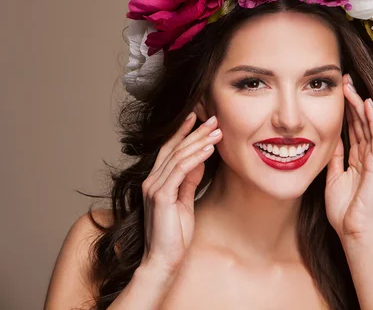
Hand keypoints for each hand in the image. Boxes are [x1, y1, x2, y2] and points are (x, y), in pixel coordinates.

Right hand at [140, 112, 221, 274]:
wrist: (163, 259)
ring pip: (178, 155)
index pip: (169, 149)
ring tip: (217, 131)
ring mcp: (154, 187)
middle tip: (214, 118)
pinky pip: (180, 170)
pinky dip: (196, 158)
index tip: (199, 117)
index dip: (183, 132)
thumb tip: (199, 161)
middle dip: (195, 131)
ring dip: (199, 141)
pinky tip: (209, 150)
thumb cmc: (174, 234)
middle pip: (174, 148)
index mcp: (156, 181)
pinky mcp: (161, 196)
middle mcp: (151, 180)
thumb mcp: (184, 201)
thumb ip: (188, 180)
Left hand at [325, 74, 372, 241]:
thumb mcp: (333, 178)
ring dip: (360, 106)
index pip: (352, 128)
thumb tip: (330, 141)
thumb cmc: (344, 210)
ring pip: (368, 126)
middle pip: (360, 123)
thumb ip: (334, 159)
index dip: (346, 110)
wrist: (353, 231)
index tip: (339, 92)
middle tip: (346, 80)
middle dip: (353, 101)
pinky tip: (368, 105)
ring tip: (353, 87)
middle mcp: (366, 156)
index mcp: (356, 160)